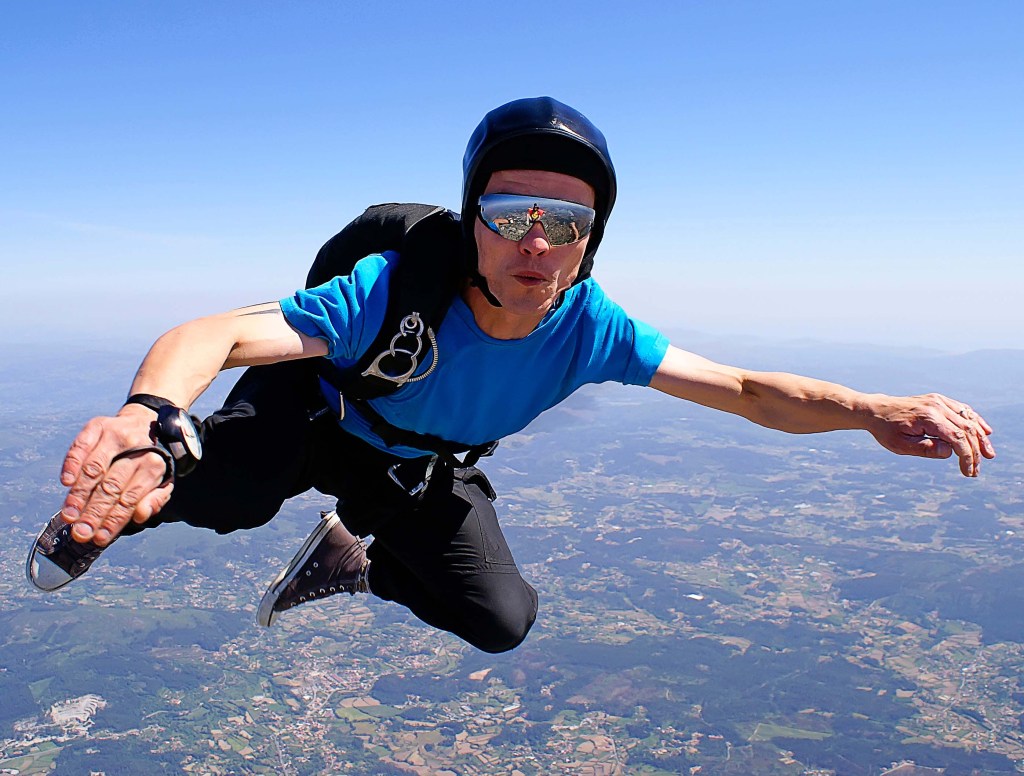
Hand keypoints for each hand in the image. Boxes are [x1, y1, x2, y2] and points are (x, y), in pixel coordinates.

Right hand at [59, 404, 174, 545]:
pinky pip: (81, 445)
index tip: (99, 538)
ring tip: (69, 515)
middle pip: (110, 487)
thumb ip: (156, 499)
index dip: (113, 520)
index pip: (130, 499)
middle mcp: (136, 449)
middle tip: (80, 533)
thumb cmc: (151, 459)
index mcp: (154, 466)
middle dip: (94, 513)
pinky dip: (72, 463)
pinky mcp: (98, 425)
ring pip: (94, 469)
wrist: (148, 419)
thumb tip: (141, 516)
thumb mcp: (163, 478)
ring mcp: (116, 435)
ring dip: (79, 494)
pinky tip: (66, 482)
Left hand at [867, 393, 994, 476]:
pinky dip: (975, 421)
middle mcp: (937, 406)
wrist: (876, 410)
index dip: (967, 456)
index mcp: (928, 418)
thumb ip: (925, 450)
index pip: (957, 438)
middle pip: (967, 429)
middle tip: (977, 469)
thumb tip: (950, 452)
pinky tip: (985, 432)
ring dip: (981, 437)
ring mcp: (939, 401)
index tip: (968, 472)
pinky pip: (963, 410)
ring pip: (968, 419)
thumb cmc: (886, 430)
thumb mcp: (900, 445)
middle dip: (975, 451)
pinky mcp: (939, 400)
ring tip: (989, 455)